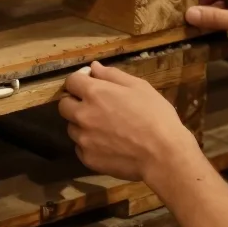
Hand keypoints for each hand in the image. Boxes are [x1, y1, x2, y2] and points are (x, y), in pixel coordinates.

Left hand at [59, 61, 199, 185]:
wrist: (163, 155)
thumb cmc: (155, 116)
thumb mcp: (139, 87)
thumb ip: (112, 75)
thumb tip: (93, 67)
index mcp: (94, 93)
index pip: (71, 82)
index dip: (80, 80)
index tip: (91, 82)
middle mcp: (83, 115)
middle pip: (64, 105)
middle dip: (75, 102)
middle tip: (94, 106)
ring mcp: (84, 139)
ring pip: (72, 128)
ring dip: (82, 125)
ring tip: (104, 128)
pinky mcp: (88, 159)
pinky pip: (80, 148)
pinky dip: (89, 144)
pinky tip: (107, 145)